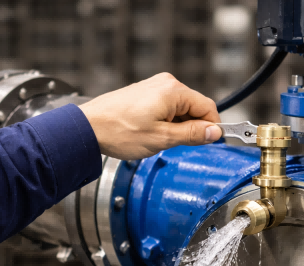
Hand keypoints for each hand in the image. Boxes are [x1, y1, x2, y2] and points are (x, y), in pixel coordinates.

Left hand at [79, 73, 221, 159]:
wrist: (89, 128)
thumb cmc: (119, 132)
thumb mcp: (162, 138)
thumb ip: (192, 135)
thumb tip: (214, 132)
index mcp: (173, 91)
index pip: (208, 107)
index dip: (212, 127)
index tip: (212, 142)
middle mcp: (166, 83)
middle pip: (195, 107)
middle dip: (192, 128)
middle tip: (178, 145)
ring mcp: (154, 87)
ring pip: (180, 109)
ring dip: (178, 126)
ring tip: (159, 139)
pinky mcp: (145, 93)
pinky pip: (167, 108)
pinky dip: (166, 122)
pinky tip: (152, 132)